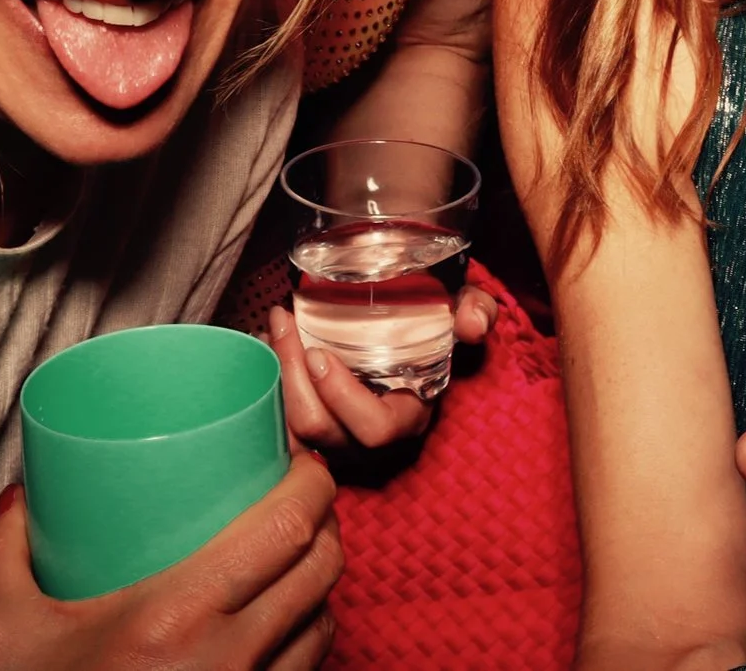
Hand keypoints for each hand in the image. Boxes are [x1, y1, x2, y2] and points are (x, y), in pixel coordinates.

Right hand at [0, 454, 340, 669]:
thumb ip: (3, 555)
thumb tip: (23, 499)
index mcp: (177, 618)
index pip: (286, 530)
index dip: (312, 481)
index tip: (297, 455)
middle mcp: (230, 659)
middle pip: (321, 566)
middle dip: (323, 517)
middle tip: (295, 490)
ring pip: (324, 618)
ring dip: (319, 576)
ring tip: (293, 547)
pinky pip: (308, 666)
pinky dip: (308, 630)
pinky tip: (285, 613)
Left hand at [265, 290, 499, 452]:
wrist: (411, 324)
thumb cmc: (436, 322)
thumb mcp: (465, 310)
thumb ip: (477, 311)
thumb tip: (471, 325)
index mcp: (408, 415)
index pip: (375, 429)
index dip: (343, 398)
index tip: (319, 353)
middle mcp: (370, 436)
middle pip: (322, 431)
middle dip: (295, 380)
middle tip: (285, 327)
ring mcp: (338, 433)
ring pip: (295, 427)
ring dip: (278, 376)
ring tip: (276, 325)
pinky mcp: (314, 424)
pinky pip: (282, 417)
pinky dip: (271, 381)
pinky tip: (268, 340)